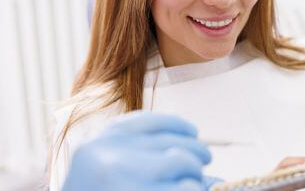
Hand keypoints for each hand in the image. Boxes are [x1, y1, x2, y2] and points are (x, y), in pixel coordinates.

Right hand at [63, 111, 211, 190]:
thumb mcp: (102, 165)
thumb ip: (132, 150)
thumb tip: (186, 143)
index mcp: (101, 141)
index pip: (150, 121)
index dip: (177, 125)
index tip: (192, 132)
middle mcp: (111, 154)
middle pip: (172, 141)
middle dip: (196, 152)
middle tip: (203, 161)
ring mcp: (125, 178)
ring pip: (183, 161)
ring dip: (196, 174)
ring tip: (195, 183)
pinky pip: (185, 188)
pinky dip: (194, 189)